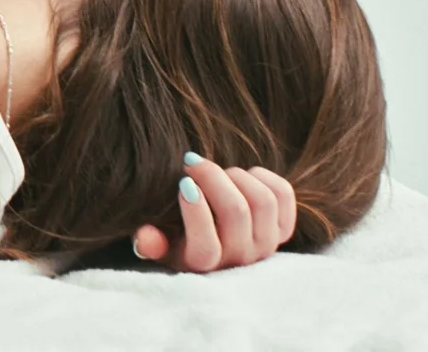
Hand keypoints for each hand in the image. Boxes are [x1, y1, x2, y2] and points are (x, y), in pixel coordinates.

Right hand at [130, 154, 298, 271]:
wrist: (221, 250)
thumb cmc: (182, 241)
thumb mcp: (162, 246)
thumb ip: (150, 243)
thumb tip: (144, 237)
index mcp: (204, 265)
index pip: (205, 246)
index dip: (196, 211)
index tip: (183, 182)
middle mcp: (239, 258)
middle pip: (235, 212)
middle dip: (212, 177)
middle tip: (191, 161)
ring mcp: (266, 244)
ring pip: (261, 201)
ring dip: (236, 176)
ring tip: (218, 172)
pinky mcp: (283, 229)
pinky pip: (282, 194)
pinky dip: (263, 176)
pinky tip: (244, 176)